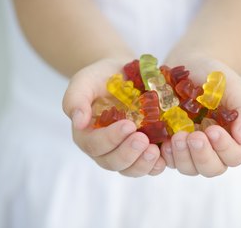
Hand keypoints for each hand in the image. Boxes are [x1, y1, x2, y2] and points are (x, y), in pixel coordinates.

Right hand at [62, 59, 165, 176]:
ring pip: (129, 169)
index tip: (128, 125)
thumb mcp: (84, 81)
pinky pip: (147, 166)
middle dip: (128, 154)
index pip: (94, 145)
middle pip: (112, 162)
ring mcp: (124, 150)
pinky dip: (155, 165)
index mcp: (87, 134)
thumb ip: (76, 99)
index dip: (110, 139)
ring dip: (142, 164)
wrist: (124, 72)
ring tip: (154, 151)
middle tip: (143, 140)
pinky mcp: (142, 150)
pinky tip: (164, 157)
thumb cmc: (101, 77)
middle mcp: (104, 148)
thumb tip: (78, 122)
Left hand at [160, 57, 240, 176]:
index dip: (225, 148)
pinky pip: (169, 161)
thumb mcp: (234, 88)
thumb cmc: (216, 77)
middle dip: (202, 156)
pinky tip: (164, 142)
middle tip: (193, 136)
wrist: (191, 65)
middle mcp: (212, 148)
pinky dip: (167, 155)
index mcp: (232, 137)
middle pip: (212, 168)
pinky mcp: (172, 145)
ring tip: (177, 136)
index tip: (212, 129)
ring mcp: (190, 149)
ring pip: (189, 168)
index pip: (235, 156)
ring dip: (183, 157)